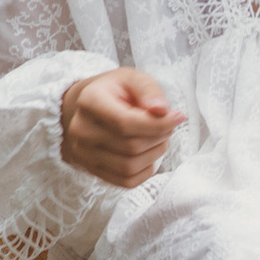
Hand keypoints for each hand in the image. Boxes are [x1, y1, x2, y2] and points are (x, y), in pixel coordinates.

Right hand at [60, 67, 184, 187]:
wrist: (89, 107)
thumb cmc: (115, 91)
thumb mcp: (133, 78)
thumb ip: (149, 90)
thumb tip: (162, 111)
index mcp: (90, 102)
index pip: (125, 123)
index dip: (158, 124)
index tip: (178, 117)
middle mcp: (82, 130)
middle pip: (131, 146)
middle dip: (158, 137)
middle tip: (168, 125)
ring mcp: (84, 153)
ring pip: (129, 166)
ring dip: (154, 154)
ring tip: (159, 138)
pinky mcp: (92, 170)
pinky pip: (126, 181)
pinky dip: (145, 171)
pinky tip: (149, 154)